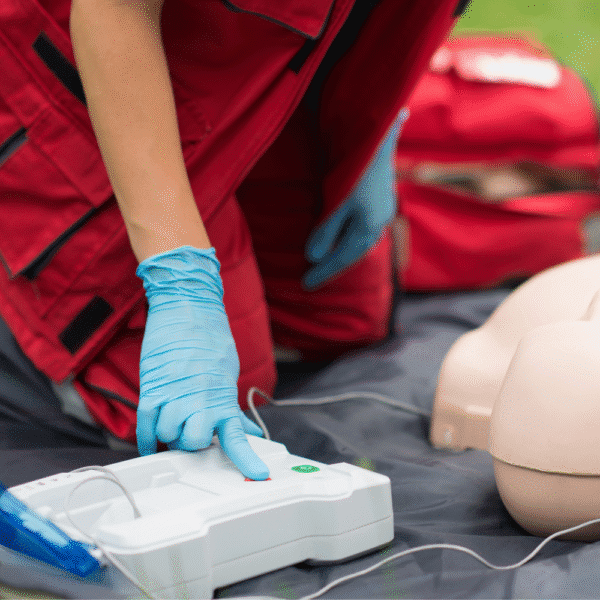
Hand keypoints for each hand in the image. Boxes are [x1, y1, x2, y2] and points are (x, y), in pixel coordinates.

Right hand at [135, 246, 268, 479]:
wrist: (189, 310)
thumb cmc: (211, 341)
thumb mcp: (227, 376)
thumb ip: (231, 409)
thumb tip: (249, 432)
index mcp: (222, 399)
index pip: (236, 437)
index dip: (247, 459)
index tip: (258, 475)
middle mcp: (199, 400)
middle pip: (193, 444)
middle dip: (192, 445)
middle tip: (192, 433)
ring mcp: (173, 395)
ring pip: (167, 435)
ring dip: (169, 435)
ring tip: (173, 423)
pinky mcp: (153, 388)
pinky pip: (145, 423)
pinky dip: (146, 437)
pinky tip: (150, 441)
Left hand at [304, 109, 408, 288]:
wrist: (379, 136)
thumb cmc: (355, 170)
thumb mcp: (337, 202)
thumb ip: (327, 230)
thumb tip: (314, 256)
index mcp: (369, 227)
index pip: (343, 258)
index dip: (324, 272)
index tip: (306, 285)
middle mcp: (379, 223)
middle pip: (354, 254)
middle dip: (333, 267)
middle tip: (312, 279)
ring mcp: (381, 211)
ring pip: (359, 242)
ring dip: (342, 255)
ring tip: (325, 265)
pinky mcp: (379, 200)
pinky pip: (362, 231)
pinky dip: (348, 241)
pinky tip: (341, 241)